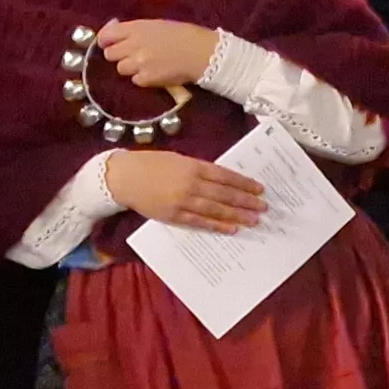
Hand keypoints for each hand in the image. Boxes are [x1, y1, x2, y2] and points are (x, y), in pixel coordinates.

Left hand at [94, 19, 218, 91]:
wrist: (202, 53)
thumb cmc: (183, 34)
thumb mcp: (156, 24)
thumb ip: (134, 29)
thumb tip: (114, 30)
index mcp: (137, 28)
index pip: (106, 35)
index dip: (105, 40)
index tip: (109, 43)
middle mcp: (134, 45)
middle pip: (110, 54)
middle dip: (118, 55)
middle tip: (131, 54)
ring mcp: (139, 63)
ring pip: (121, 69)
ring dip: (130, 67)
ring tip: (146, 64)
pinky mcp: (146, 79)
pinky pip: (134, 80)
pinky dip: (142, 78)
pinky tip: (154, 72)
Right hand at [107, 149, 266, 234]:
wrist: (124, 177)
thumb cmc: (151, 164)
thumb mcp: (178, 159)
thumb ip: (199, 169)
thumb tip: (222, 179)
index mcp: (193, 166)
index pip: (225, 176)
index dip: (244, 183)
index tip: (259, 189)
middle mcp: (191, 184)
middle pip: (224, 194)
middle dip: (246, 201)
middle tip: (263, 207)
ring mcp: (183, 201)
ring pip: (216, 210)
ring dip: (237, 216)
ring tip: (254, 220)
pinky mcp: (174, 215)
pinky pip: (200, 222)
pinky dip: (217, 226)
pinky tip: (232, 229)